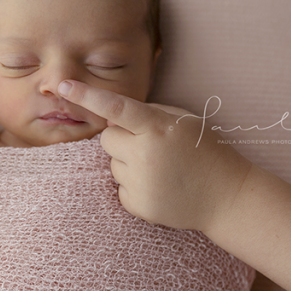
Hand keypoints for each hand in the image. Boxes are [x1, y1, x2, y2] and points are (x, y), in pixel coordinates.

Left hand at [58, 80, 252, 232]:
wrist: (227, 198)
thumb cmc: (204, 151)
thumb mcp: (182, 121)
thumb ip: (147, 113)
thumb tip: (111, 117)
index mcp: (157, 128)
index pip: (116, 107)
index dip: (87, 96)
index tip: (64, 85)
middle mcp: (145, 155)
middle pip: (107, 137)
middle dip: (122, 138)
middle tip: (150, 147)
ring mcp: (140, 183)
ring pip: (112, 163)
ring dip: (128, 163)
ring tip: (160, 170)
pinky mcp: (137, 205)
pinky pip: (118, 187)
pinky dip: (133, 185)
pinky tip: (158, 186)